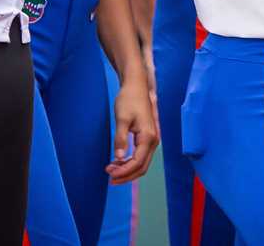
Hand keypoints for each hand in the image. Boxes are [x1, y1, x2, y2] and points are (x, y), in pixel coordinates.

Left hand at [106, 67, 158, 183]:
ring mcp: (152, 139)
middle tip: (109, 177)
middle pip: (142, 167)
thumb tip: (118, 157)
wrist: (137, 86)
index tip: (109, 174)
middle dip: (126, 175)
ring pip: (142, 163)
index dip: (123, 171)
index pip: (137, 163)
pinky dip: (130, 162)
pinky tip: (119, 161)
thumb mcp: (122, 119)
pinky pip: (141, 156)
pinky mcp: (148, 137)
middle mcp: (154, 141)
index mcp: (148, 137)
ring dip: (128, 170)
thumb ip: (120, 139)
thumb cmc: (129, 99)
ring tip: (111, 170)